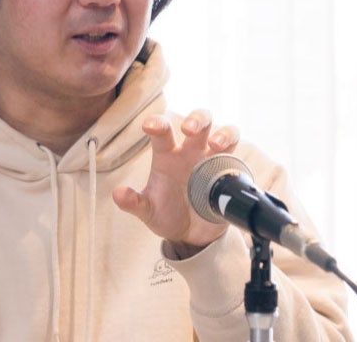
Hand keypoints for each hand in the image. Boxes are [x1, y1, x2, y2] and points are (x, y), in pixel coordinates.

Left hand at [112, 109, 239, 253]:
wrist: (192, 236)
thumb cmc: (167, 215)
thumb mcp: (149, 211)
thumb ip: (134, 203)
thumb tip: (118, 194)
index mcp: (168, 155)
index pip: (162, 131)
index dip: (157, 123)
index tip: (148, 126)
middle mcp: (191, 152)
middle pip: (198, 121)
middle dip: (196, 119)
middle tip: (189, 130)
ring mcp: (213, 160)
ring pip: (225, 132)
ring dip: (224, 133)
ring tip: (216, 144)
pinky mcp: (230, 174)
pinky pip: (239, 158)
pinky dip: (238, 157)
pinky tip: (232, 165)